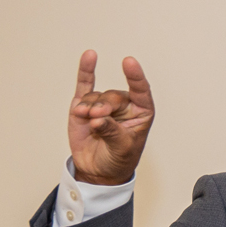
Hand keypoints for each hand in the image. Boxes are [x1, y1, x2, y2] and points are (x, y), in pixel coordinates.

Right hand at [67, 50, 153, 184]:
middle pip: (113, 96)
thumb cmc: (118, 160)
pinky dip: (87, 71)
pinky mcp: (84, 106)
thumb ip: (112, 132)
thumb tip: (98, 119)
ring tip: (87, 119)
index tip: (129, 62)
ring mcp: (103, 105)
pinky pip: (86, 85)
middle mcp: (124, 106)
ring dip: (89, 107)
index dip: (135, 77)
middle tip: (97, 117)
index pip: (141, 92)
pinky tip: (90, 56)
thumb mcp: (121, 149)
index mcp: (141, 113)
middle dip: (104, 105)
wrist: (98, 171)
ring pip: (96, 97)